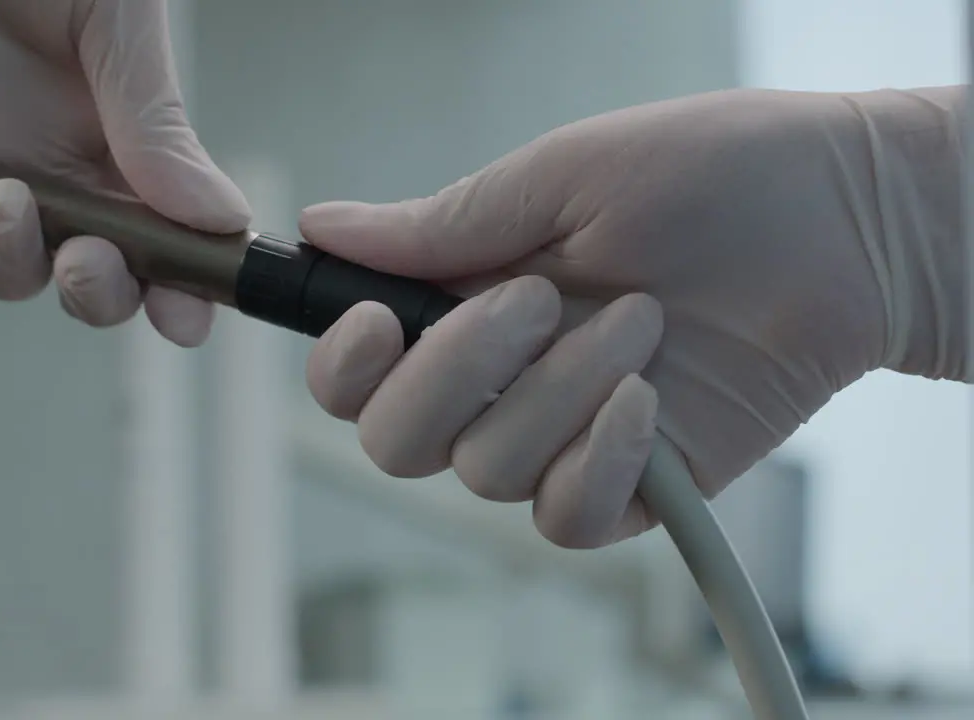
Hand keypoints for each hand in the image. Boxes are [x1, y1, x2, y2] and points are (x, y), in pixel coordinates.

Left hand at [0, 0, 250, 345]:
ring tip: (13, 204)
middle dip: (106, 293)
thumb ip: (157, 126)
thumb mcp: (118, 26)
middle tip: (99, 262)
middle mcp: (67, 178)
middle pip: (98, 279)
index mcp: (128, 147)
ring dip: (24, 268)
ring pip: (19, 276)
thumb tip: (221, 220)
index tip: (191, 313)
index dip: (183, 290)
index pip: (168, 242)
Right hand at [299, 87, 963, 547]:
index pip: (356, 374)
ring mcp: (560, 437)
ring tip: (641, 321)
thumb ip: (444, 223)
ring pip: (485, 472)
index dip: (346, 365)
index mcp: (463, 302)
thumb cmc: (709, 175)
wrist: (840, 221)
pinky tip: (644, 402)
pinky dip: (594, 463)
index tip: (381, 318)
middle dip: (455, 374)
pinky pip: (564, 518)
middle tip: (538, 300)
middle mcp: (497, 379)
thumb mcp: (562, 177)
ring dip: (557, 393)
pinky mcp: (629, 486)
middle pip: (396, 442)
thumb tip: (327, 224)